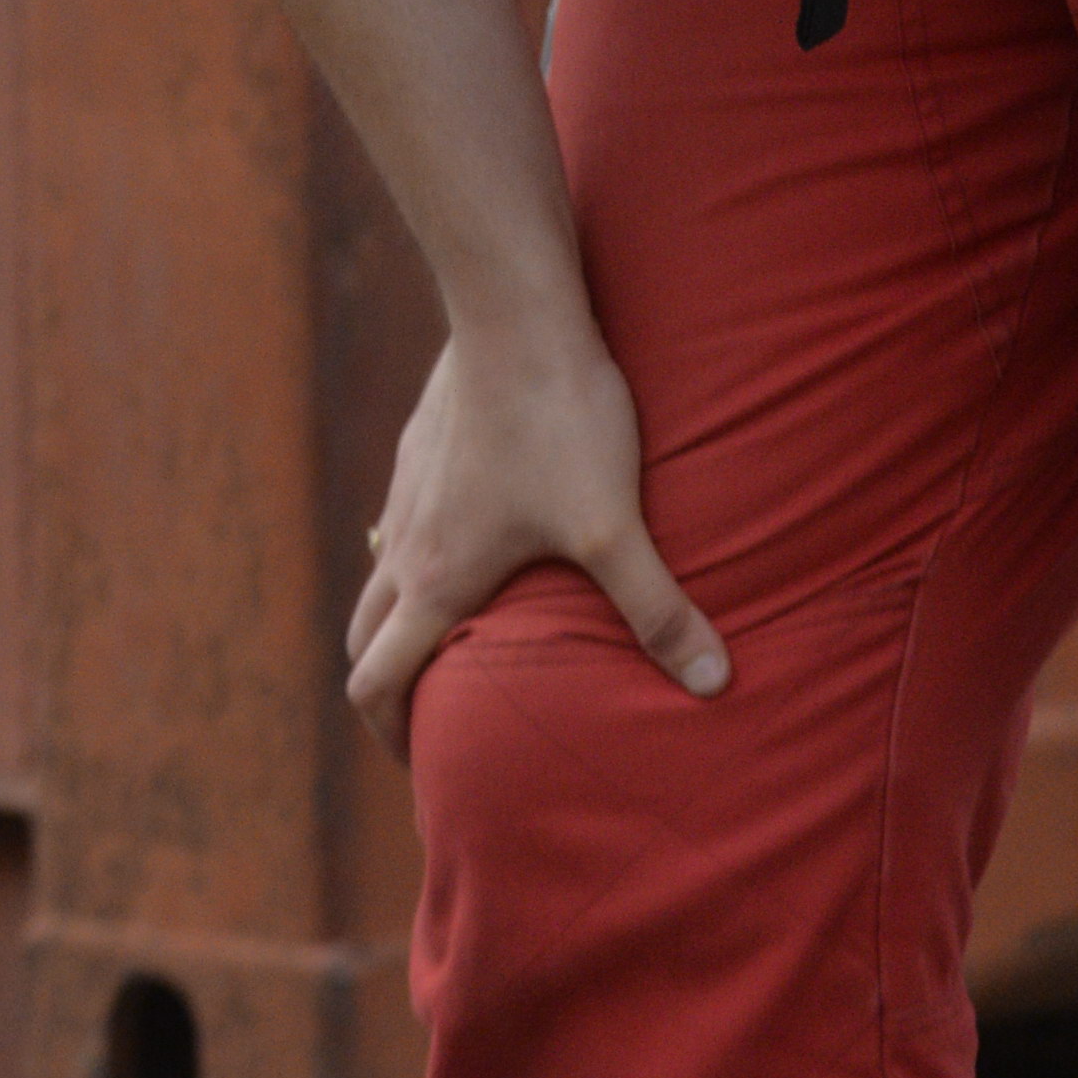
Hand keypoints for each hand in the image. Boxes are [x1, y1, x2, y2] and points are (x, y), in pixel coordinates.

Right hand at [344, 322, 727, 761]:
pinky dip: (419, 556)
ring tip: (456, 638)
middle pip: (363, 636)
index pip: (376, 681)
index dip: (391, 735)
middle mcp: (407, 545)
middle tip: (430, 718)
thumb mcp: (617, 527)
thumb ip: (660, 610)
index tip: (419, 766)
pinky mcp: (422, 448)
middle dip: (388, 687)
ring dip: (399, 619)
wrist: (514, 312)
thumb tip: (714, 685)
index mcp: (437, 583)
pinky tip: (479, 539)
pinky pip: (403, 522)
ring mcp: (407, 492)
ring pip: (379, 574)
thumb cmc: (559, 421)